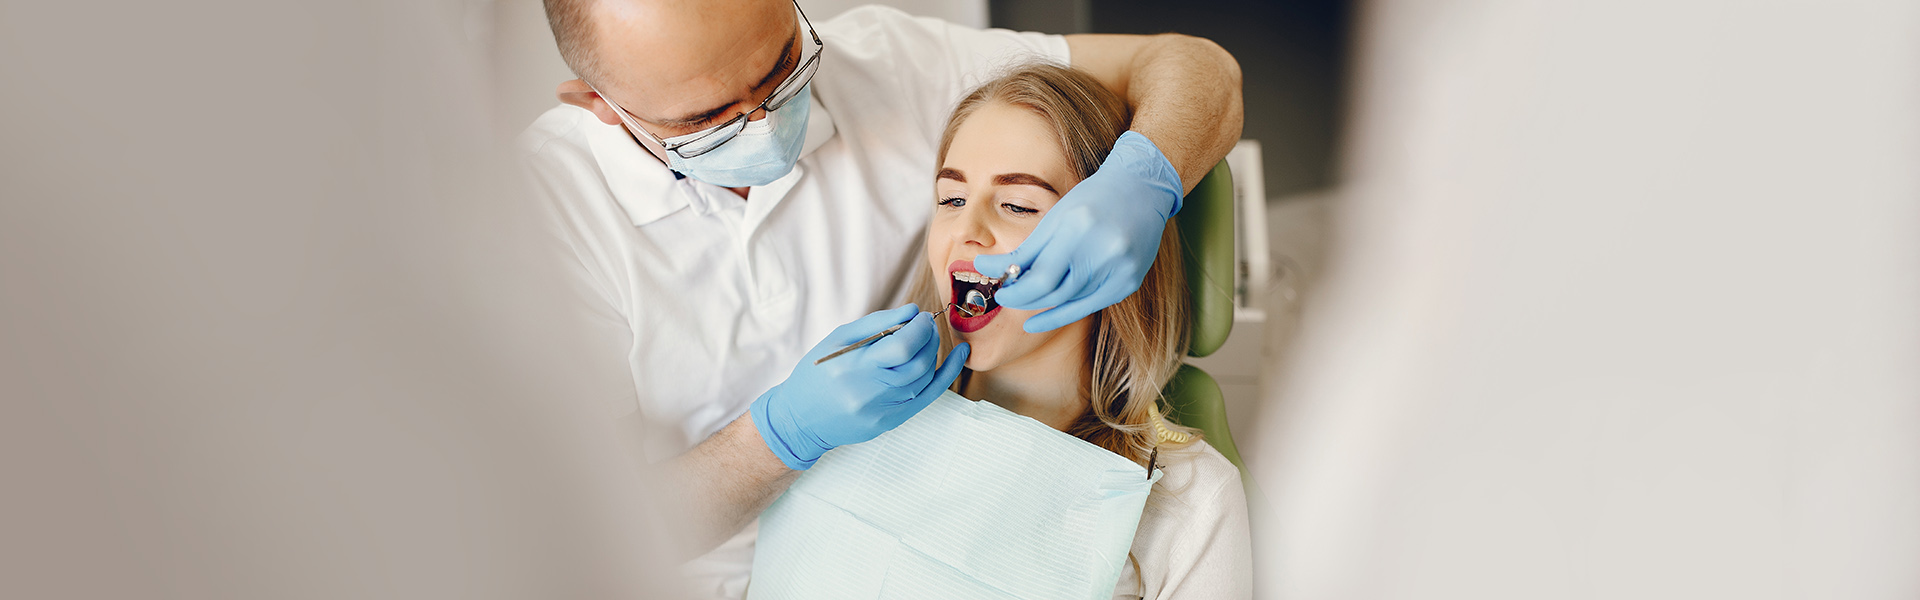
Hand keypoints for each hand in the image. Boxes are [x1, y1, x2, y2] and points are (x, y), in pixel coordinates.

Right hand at [749, 304, 969, 469]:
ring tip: (926, 339)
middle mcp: (869, 393)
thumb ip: (876, 324)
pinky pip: (926, 397)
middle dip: (928, 338)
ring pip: (923, 379)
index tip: (920, 317)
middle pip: (917, 363)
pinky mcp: (890, 422)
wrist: (800, 419)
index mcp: (853, 367)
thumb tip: (912, 311)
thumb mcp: (837, 340)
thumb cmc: (816, 374)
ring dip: (931, 353)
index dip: (918, 328)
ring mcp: (882, 411)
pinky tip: (959, 356)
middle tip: (925, 325)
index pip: (901, 347)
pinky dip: (945, 375)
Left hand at [973, 131, 1184, 332]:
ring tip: (1023, 304)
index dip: (1015, 291)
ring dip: (1040, 307)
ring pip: (1070, 303)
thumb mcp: (1057, 217)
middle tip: (1006, 297)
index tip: (999, 290)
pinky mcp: (1129, 283)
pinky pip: (1089, 307)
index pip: (1040, 278)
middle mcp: (1103, 252)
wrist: (1142, 190)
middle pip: (1054, 295)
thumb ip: (1028, 250)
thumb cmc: (1093, 199)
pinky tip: (1041, 320)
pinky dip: (1063, 314)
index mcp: (1079, 228)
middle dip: (1023, 299)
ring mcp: (1121, 271)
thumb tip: (994, 272)